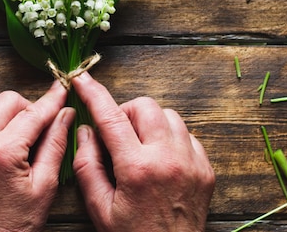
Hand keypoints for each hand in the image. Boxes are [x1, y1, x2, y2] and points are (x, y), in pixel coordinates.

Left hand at [0, 81, 75, 231]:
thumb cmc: (19, 221)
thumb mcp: (46, 184)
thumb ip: (56, 143)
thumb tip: (66, 113)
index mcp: (4, 153)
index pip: (33, 113)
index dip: (51, 99)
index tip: (62, 88)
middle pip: (6, 100)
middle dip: (26, 107)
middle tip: (36, 127)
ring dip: (1, 112)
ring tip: (13, 132)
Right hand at [72, 72, 214, 231]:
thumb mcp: (100, 208)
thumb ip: (88, 166)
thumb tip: (85, 131)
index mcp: (137, 169)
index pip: (111, 117)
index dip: (93, 93)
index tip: (81, 78)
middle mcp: (168, 159)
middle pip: (145, 106)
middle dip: (126, 112)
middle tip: (117, 134)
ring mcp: (191, 162)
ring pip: (169, 116)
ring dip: (150, 123)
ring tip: (140, 146)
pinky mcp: (206, 169)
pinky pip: (188, 135)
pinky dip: (171, 138)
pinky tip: (160, 158)